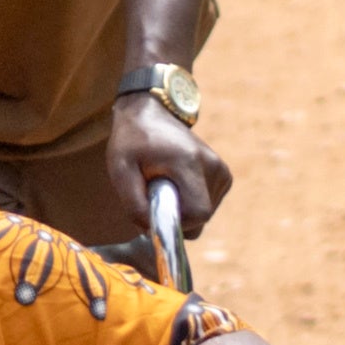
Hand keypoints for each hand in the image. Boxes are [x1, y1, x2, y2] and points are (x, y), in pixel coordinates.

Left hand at [106, 98, 231, 249]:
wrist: (150, 113)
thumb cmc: (132, 142)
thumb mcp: (120, 171)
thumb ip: (134, 205)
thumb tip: (153, 231)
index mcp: (189, 162)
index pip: (199, 213)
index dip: (177, 221)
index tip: (155, 209)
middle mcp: (213, 166)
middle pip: (202, 217)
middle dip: (176, 216)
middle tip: (154, 194)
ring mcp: (221, 170)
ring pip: (205, 214)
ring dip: (182, 209)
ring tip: (164, 184)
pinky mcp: (223, 174)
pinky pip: (208, 204)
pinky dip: (190, 202)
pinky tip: (176, 184)